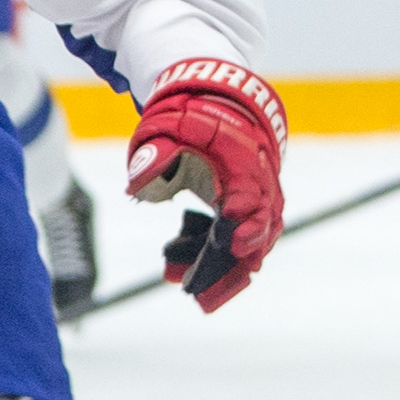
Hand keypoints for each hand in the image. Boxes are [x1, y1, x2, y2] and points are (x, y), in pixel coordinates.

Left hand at [124, 57, 286, 313]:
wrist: (219, 103)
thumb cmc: (191, 115)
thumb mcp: (167, 128)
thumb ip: (155, 156)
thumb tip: (138, 185)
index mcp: (242, 159)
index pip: (251, 198)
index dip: (245, 224)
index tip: (231, 244)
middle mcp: (260, 181)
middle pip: (258, 232)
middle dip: (229, 267)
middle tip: (197, 296)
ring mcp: (261, 197)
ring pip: (252, 242)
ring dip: (219, 267)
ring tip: (178, 280)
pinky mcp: (253, 209)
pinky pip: (243, 240)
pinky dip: (217, 255)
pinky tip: (179, 262)